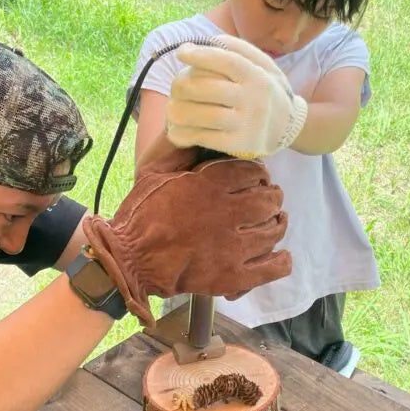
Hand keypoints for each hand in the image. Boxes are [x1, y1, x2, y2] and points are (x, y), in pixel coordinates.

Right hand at [82, 148, 290, 325]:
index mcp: (208, 185)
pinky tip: (280, 255)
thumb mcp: (154, 172)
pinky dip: (281, 261)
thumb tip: (201, 133)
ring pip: (273, 231)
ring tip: (275, 221)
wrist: (128, 259)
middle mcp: (226, 214)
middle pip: (268, 200)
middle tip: (270, 199)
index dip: (259, 174)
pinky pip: (271, 268)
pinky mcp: (232, 277)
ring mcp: (232, 248)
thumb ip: (182, 152)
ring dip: (277, 223)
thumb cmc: (139, 214)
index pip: (252, 172)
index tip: (257, 178)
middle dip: (272, 197)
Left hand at [166, 34, 307, 157]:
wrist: (288, 128)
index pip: (225, 61)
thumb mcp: (264, 65)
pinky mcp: (237, 144)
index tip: (181, 52)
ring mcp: (245, 124)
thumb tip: (206, 41)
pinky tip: (176, 130)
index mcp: (257, 77)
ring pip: (200, 116)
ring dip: (177, 112)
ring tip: (171, 110)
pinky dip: (182, 134)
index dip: (200, 55)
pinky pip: (202, 138)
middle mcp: (253, 100)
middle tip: (175, 88)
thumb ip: (239, 49)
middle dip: (180, 86)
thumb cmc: (267, 91)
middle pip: (205, 89)